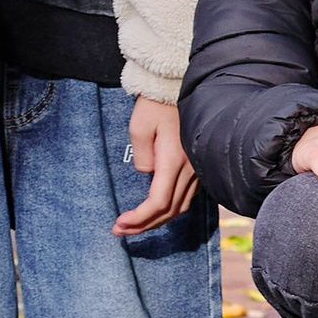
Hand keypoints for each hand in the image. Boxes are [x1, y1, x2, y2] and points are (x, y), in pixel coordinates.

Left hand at [116, 92, 199, 236]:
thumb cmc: (156, 103)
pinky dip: (170, 209)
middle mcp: (190, 168)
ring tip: (134, 224)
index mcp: (174, 160)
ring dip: (158, 220)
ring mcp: (197, 168)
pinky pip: (187, 196)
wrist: (177, 86)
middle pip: (170, 210)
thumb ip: (142, 156)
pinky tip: (155, 210)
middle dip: (144, 225)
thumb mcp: (139, 126)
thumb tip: (147, 175)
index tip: (119, 222)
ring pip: (181, 206)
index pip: (158, 202)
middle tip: (119, 230)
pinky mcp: (198, 165)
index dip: (139, 218)